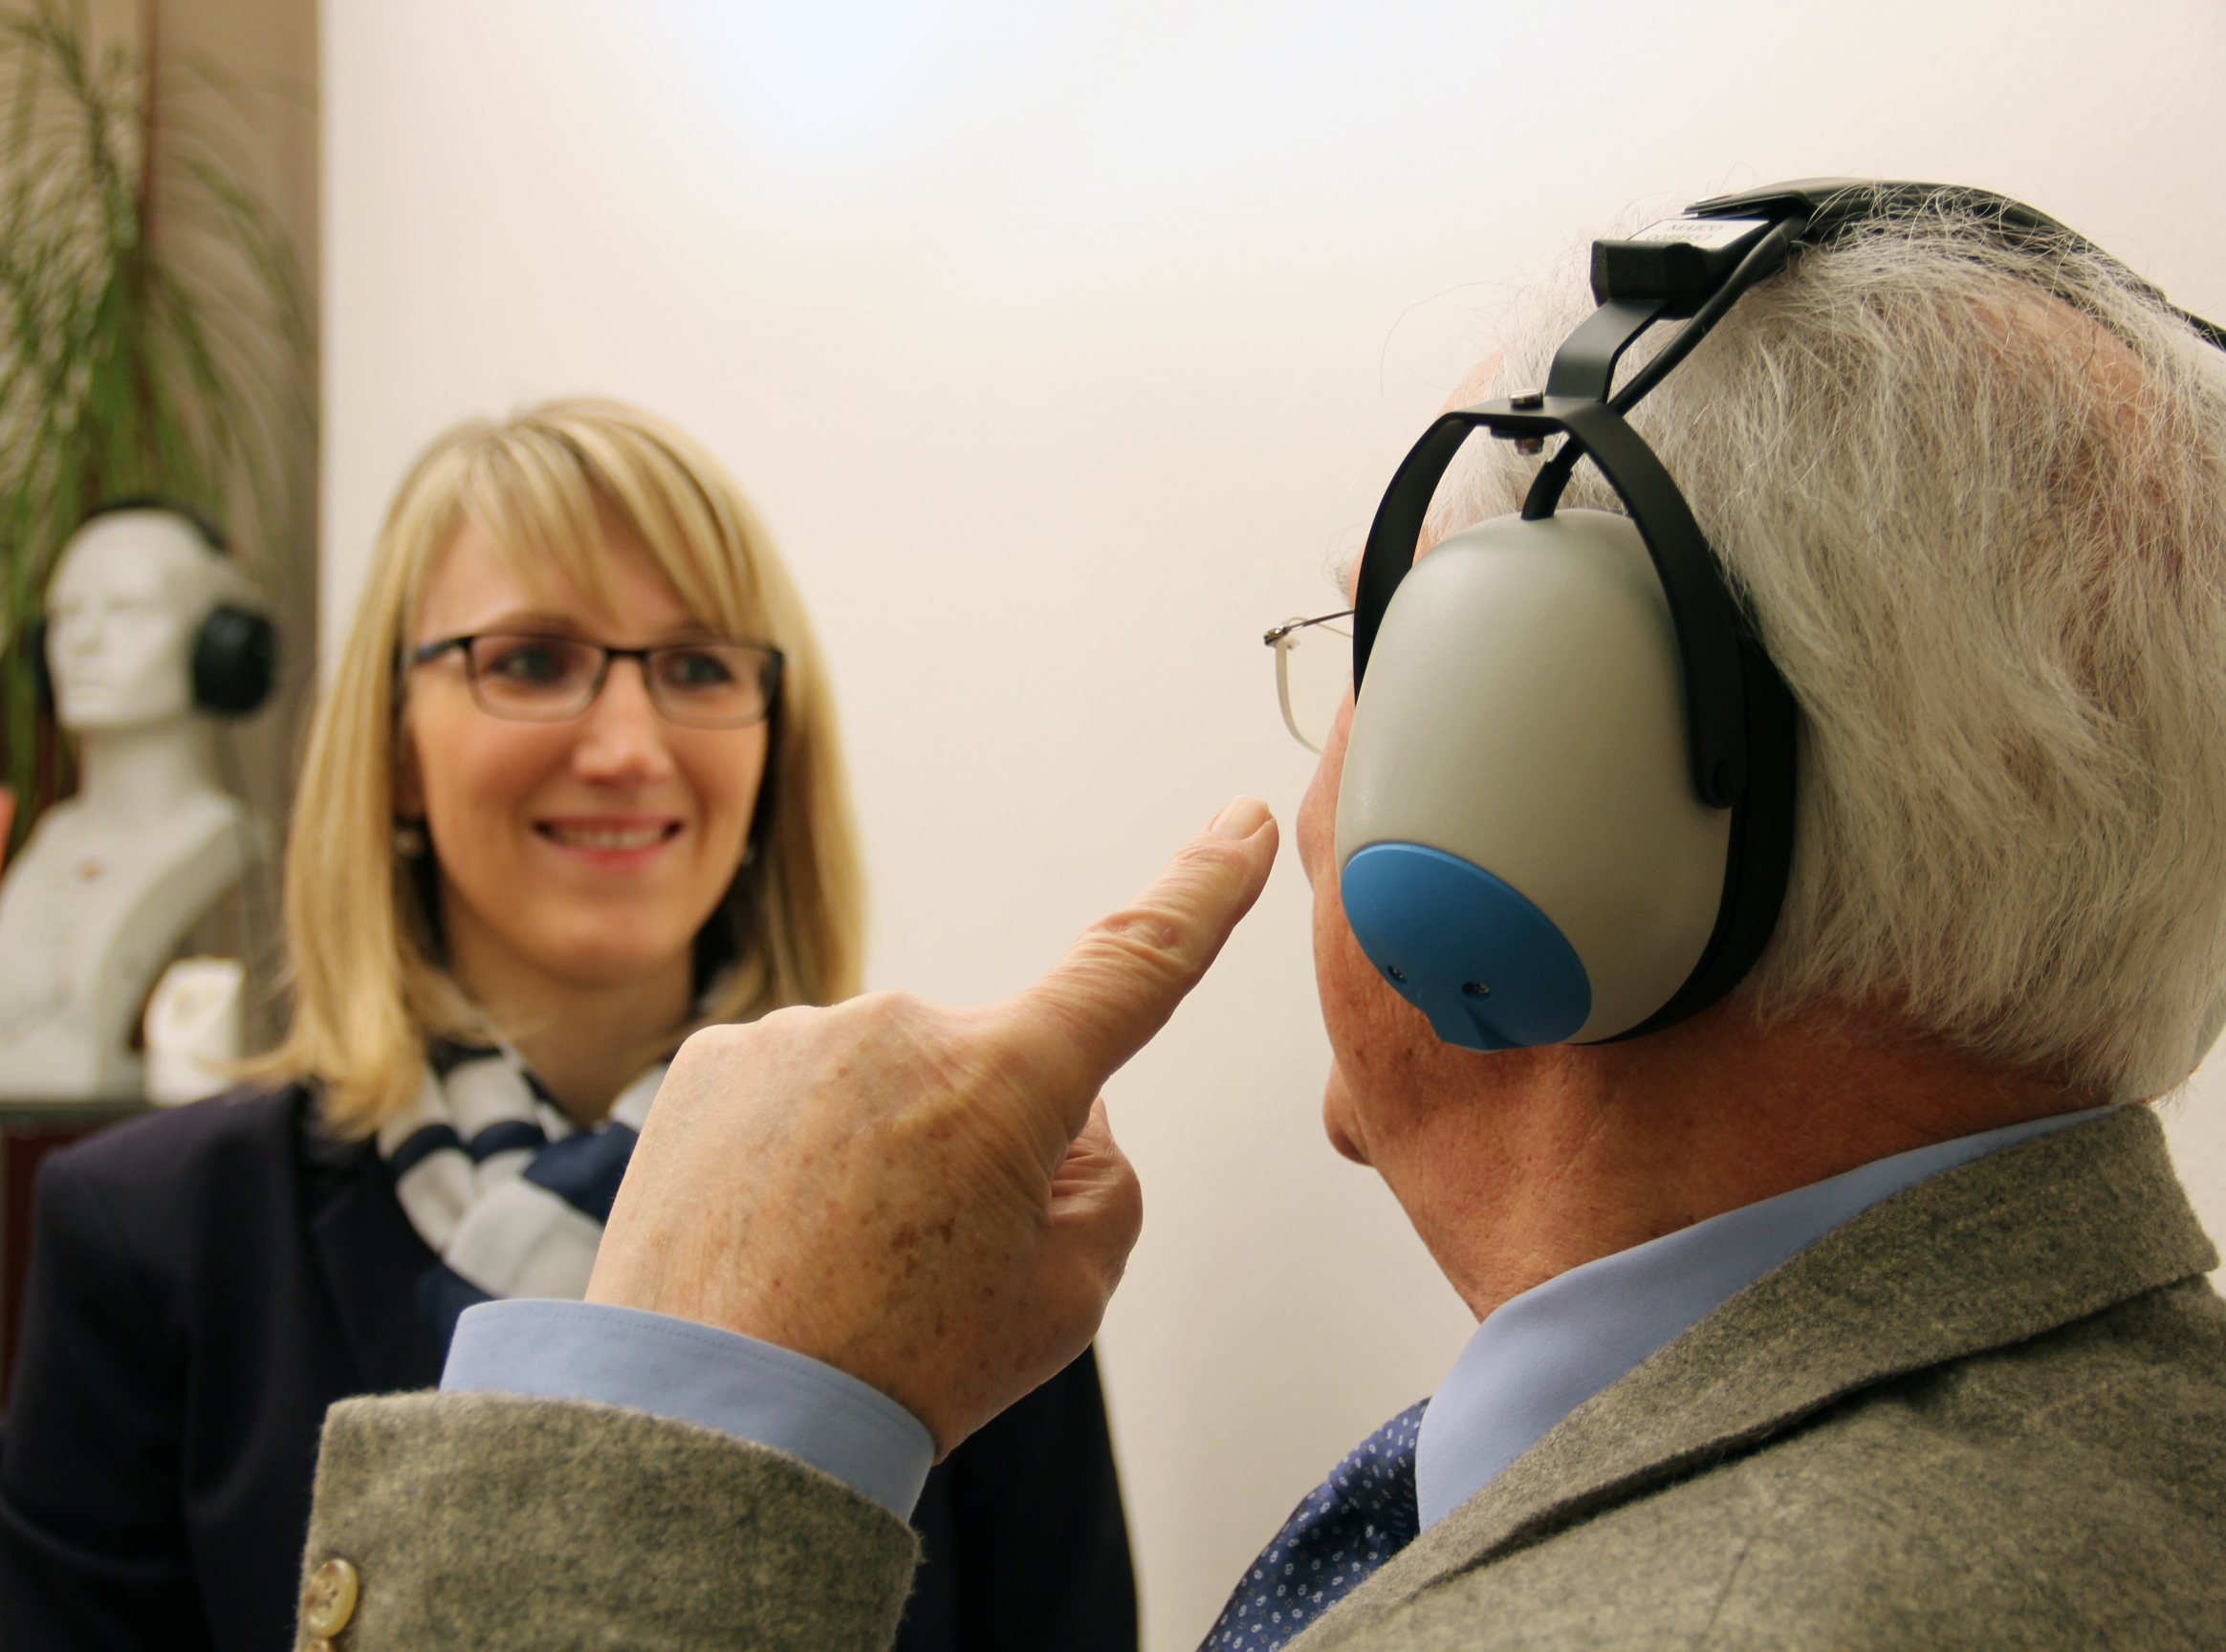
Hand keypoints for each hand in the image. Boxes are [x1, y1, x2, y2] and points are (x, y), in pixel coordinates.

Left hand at [588, 797, 1279, 1453]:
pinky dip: (791, 1150)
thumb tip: (1065, 1112)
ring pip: (877, 1080)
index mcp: (1005, 1080)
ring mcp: (794, 1036)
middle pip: (981, 1066)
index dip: (1202, 890)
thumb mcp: (1066, 1295)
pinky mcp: (709, 1061)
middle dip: (972, 1137)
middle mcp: (898, 1025)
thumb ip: (1100, 1177)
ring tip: (829, 1264)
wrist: (712, 1425)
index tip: (1242, 826)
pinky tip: (770, 1235)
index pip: (1133, 964)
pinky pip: (791, 1090)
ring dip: (870, 1147)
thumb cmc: (893, 1371)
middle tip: (920, 1261)